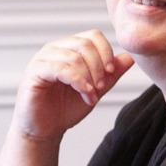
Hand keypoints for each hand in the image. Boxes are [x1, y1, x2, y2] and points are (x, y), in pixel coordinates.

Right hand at [11, 29, 133, 140]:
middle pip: (85, 44)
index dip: (106, 51)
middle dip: (99, 66)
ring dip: (89, 78)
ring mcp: (43, 58)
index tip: (111, 71)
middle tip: (102, 87)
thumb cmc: (66, 108)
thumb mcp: (96, 88)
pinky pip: (60, 68)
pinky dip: (78, 81)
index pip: (93, 35)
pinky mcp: (35, 72)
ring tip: (92, 96)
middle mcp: (55, 48)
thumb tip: (130, 56)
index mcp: (69, 47)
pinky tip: (85, 93)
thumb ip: (112, 73)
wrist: (45, 130)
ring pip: (74, 56)